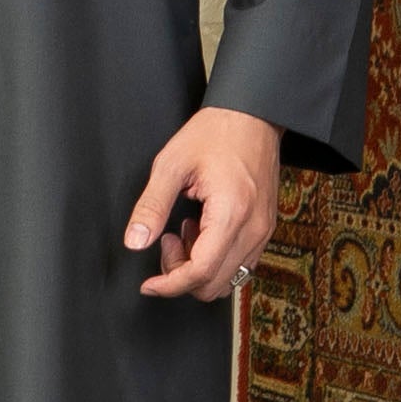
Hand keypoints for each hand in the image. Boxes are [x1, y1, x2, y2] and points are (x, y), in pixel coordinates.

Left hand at [125, 105, 280, 301]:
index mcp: (231, 214)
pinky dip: (216, 259)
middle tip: (168, 239)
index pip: (200, 273)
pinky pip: (241, 263)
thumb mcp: (171, 164)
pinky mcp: (265, 228)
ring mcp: (263, 231)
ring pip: (229, 279)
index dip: (170, 285)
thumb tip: (135, 241)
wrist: (252, 116)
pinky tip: (202, 229)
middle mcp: (253, 229)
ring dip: (199, 267)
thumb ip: (151, 206)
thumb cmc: (215, 133)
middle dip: (182, 275)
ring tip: (186, 230)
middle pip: (214, 285)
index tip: (149, 283)